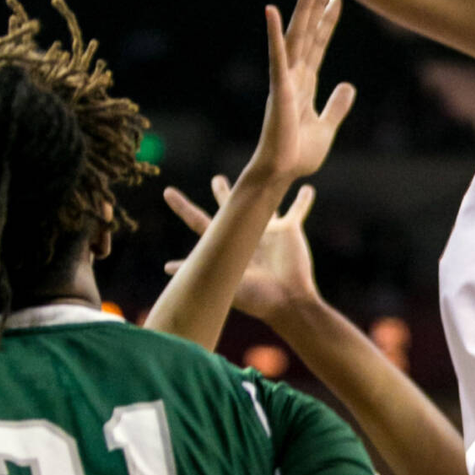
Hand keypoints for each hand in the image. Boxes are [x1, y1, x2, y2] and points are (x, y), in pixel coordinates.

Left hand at [162, 175, 321, 323]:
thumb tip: (166, 268)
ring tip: (261, 172)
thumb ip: (197, 269)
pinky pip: (298, 210)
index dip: (182, 207)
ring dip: (264, 189)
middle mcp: (247, 233)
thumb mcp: (224, 282)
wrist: (288, 301)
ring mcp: (270, 231)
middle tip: (216, 179)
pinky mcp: (291, 231)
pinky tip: (307, 188)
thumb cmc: (256, 297)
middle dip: (222, 192)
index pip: (198, 221)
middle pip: (230, 207)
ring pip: (265, 202)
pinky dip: (303, 200)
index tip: (167, 192)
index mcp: (228, 244)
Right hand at [250, 0, 353, 186]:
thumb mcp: (327, 128)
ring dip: (304, 8)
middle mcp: (294, 76)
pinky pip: (277, 57)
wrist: (282, 173)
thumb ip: (336, 106)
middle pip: (309, 32)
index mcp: (305, 84)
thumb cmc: (298, 155)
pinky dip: (275, 34)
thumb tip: (348, 87)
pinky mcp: (279, 89)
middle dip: (319, 5)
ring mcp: (285, 80)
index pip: (319, 44)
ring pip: (296, 36)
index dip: (328, 21)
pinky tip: (272, 11)